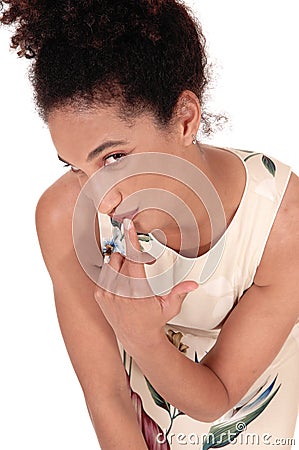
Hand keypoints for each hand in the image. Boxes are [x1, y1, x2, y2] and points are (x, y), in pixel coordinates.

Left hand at [94, 218, 197, 353]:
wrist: (136, 337)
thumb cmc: (153, 321)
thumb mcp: (170, 307)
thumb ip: (180, 292)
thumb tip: (193, 284)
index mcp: (137, 292)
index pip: (133, 259)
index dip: (132, 240)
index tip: (128, 225)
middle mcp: (119, 292)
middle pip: (123, 258)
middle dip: (134, 256)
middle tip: (145, 265)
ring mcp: (107, 293)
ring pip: (112, 262)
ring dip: (123, 263)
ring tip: (133, 275)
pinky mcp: (99, 295)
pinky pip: (104, 272)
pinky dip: (113, 271)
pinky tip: (123, 281)